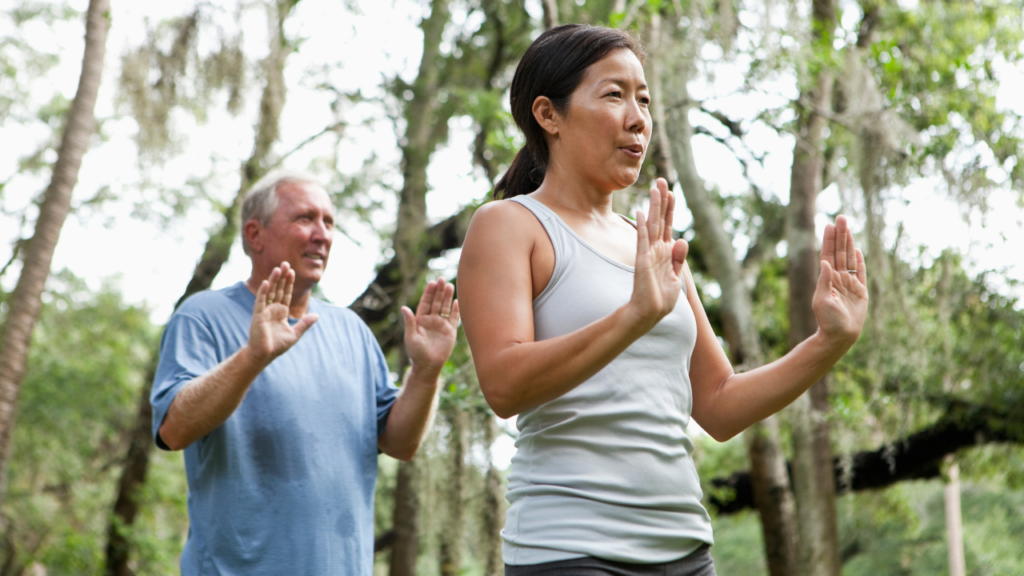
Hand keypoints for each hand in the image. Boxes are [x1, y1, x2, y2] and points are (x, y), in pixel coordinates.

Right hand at [249, 262, 318, 363]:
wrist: (264, 355)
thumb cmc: (277, 346)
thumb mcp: (295, 334)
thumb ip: (305, 324)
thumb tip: (317, 315)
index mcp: (281, 312)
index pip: (286, 294)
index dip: (289, 283)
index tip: (292, 271)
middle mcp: (273, 309)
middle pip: (278, 289)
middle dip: (282, 277)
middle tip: (286, 263)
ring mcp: (265, 311)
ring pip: (270, 292)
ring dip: (274, 280)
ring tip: (278, 268)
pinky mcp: (258, 315)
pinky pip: (260, 301)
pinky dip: (263, 292)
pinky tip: (266, 282)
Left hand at [402, 278, 459, 379]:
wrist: (428, 365)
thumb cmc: (416, 352)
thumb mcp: (410, 336)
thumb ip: (409, 322)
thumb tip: (403, 307)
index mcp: (420, 320)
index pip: (425, 302)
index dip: (428, 293)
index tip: (431, 283)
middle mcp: (431, 320)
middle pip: (436, 302)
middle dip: (439, 291)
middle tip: (442, 279)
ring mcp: (441, 325)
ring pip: (445, 307)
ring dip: (447, 297)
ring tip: (450, 285)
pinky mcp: (450, 331)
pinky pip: (454, 318)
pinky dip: (456, 310)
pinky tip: (457, 301)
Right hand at [628, 178, 688, 328]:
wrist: (650, 313)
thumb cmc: (662, 298)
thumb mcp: (676, 277)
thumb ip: (679, 259)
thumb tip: (682, 239)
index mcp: (665, 252)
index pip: (668, 225)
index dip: (670, 208)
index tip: (672, 191)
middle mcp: (656, 249)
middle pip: (660, 219)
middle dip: (662, 200)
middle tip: (661, 180)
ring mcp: (648, 253)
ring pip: (652, 224)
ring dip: (654, 206)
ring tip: (655, 188)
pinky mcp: (642, 260)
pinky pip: (643, 240)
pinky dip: (643, 227)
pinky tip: (643, 212)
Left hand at [812, 216, 867, 344]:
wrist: (840, 336)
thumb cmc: (828, 320)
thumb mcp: (823, 300)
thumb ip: (824, 281)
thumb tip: (824, 262)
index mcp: (827, 279)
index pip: (827, 254)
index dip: (828, 239)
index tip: (829, 224)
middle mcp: (837, 278)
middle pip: (839, 252)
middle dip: (840, 235)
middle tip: (841, 217)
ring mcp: (849, 284)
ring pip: (849, 258)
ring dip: (849, 243)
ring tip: (848, 227)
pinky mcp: (860, 291)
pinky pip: (860, 272)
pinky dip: (859, 261)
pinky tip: (857, 249)